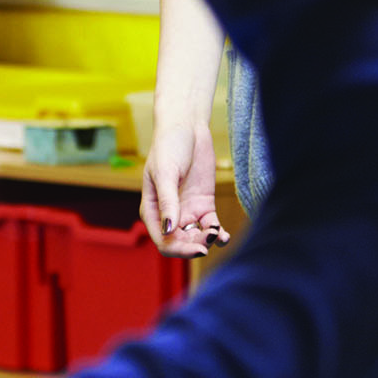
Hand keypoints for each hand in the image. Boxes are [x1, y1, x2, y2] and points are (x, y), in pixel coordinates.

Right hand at [139, 121, 226, 259]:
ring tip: (218, 235)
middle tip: (209, 239)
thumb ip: (168, 202)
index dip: (178, 250)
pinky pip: (211, 225)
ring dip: (207, 241)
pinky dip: (218, 233)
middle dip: (194, 246)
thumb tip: (168, 230)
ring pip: (197, 237)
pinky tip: (224, 236)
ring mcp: (188, 210)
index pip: (163, 241)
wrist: (187, 127)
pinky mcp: (204, 204)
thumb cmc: (169, 146)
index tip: (197, 248)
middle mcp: (169, 215)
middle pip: (181, 243)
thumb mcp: (166, 173)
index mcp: (153, 211)